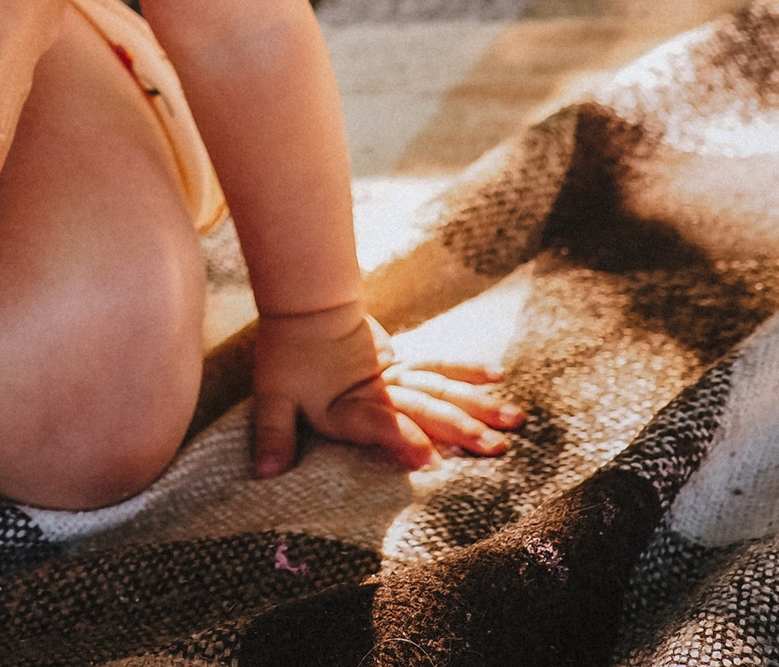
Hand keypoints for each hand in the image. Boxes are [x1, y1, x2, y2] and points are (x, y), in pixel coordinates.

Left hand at [248, 302, 522, 476]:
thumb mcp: (272, 397)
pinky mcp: (402, 360)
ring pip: (441, 388)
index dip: (401, 438)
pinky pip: (439, 365)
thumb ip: (275, 435)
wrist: (303, 304)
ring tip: (514, 420)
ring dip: (478, 405)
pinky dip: (467, 369)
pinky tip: (497, 375)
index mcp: (348, 406)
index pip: (378, 422)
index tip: (431, 458)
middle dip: (460, 430)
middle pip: (423, 408)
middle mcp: (379, 391)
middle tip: (496, 450)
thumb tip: (264, 474)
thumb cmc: (287, 353)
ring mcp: (395, 374)